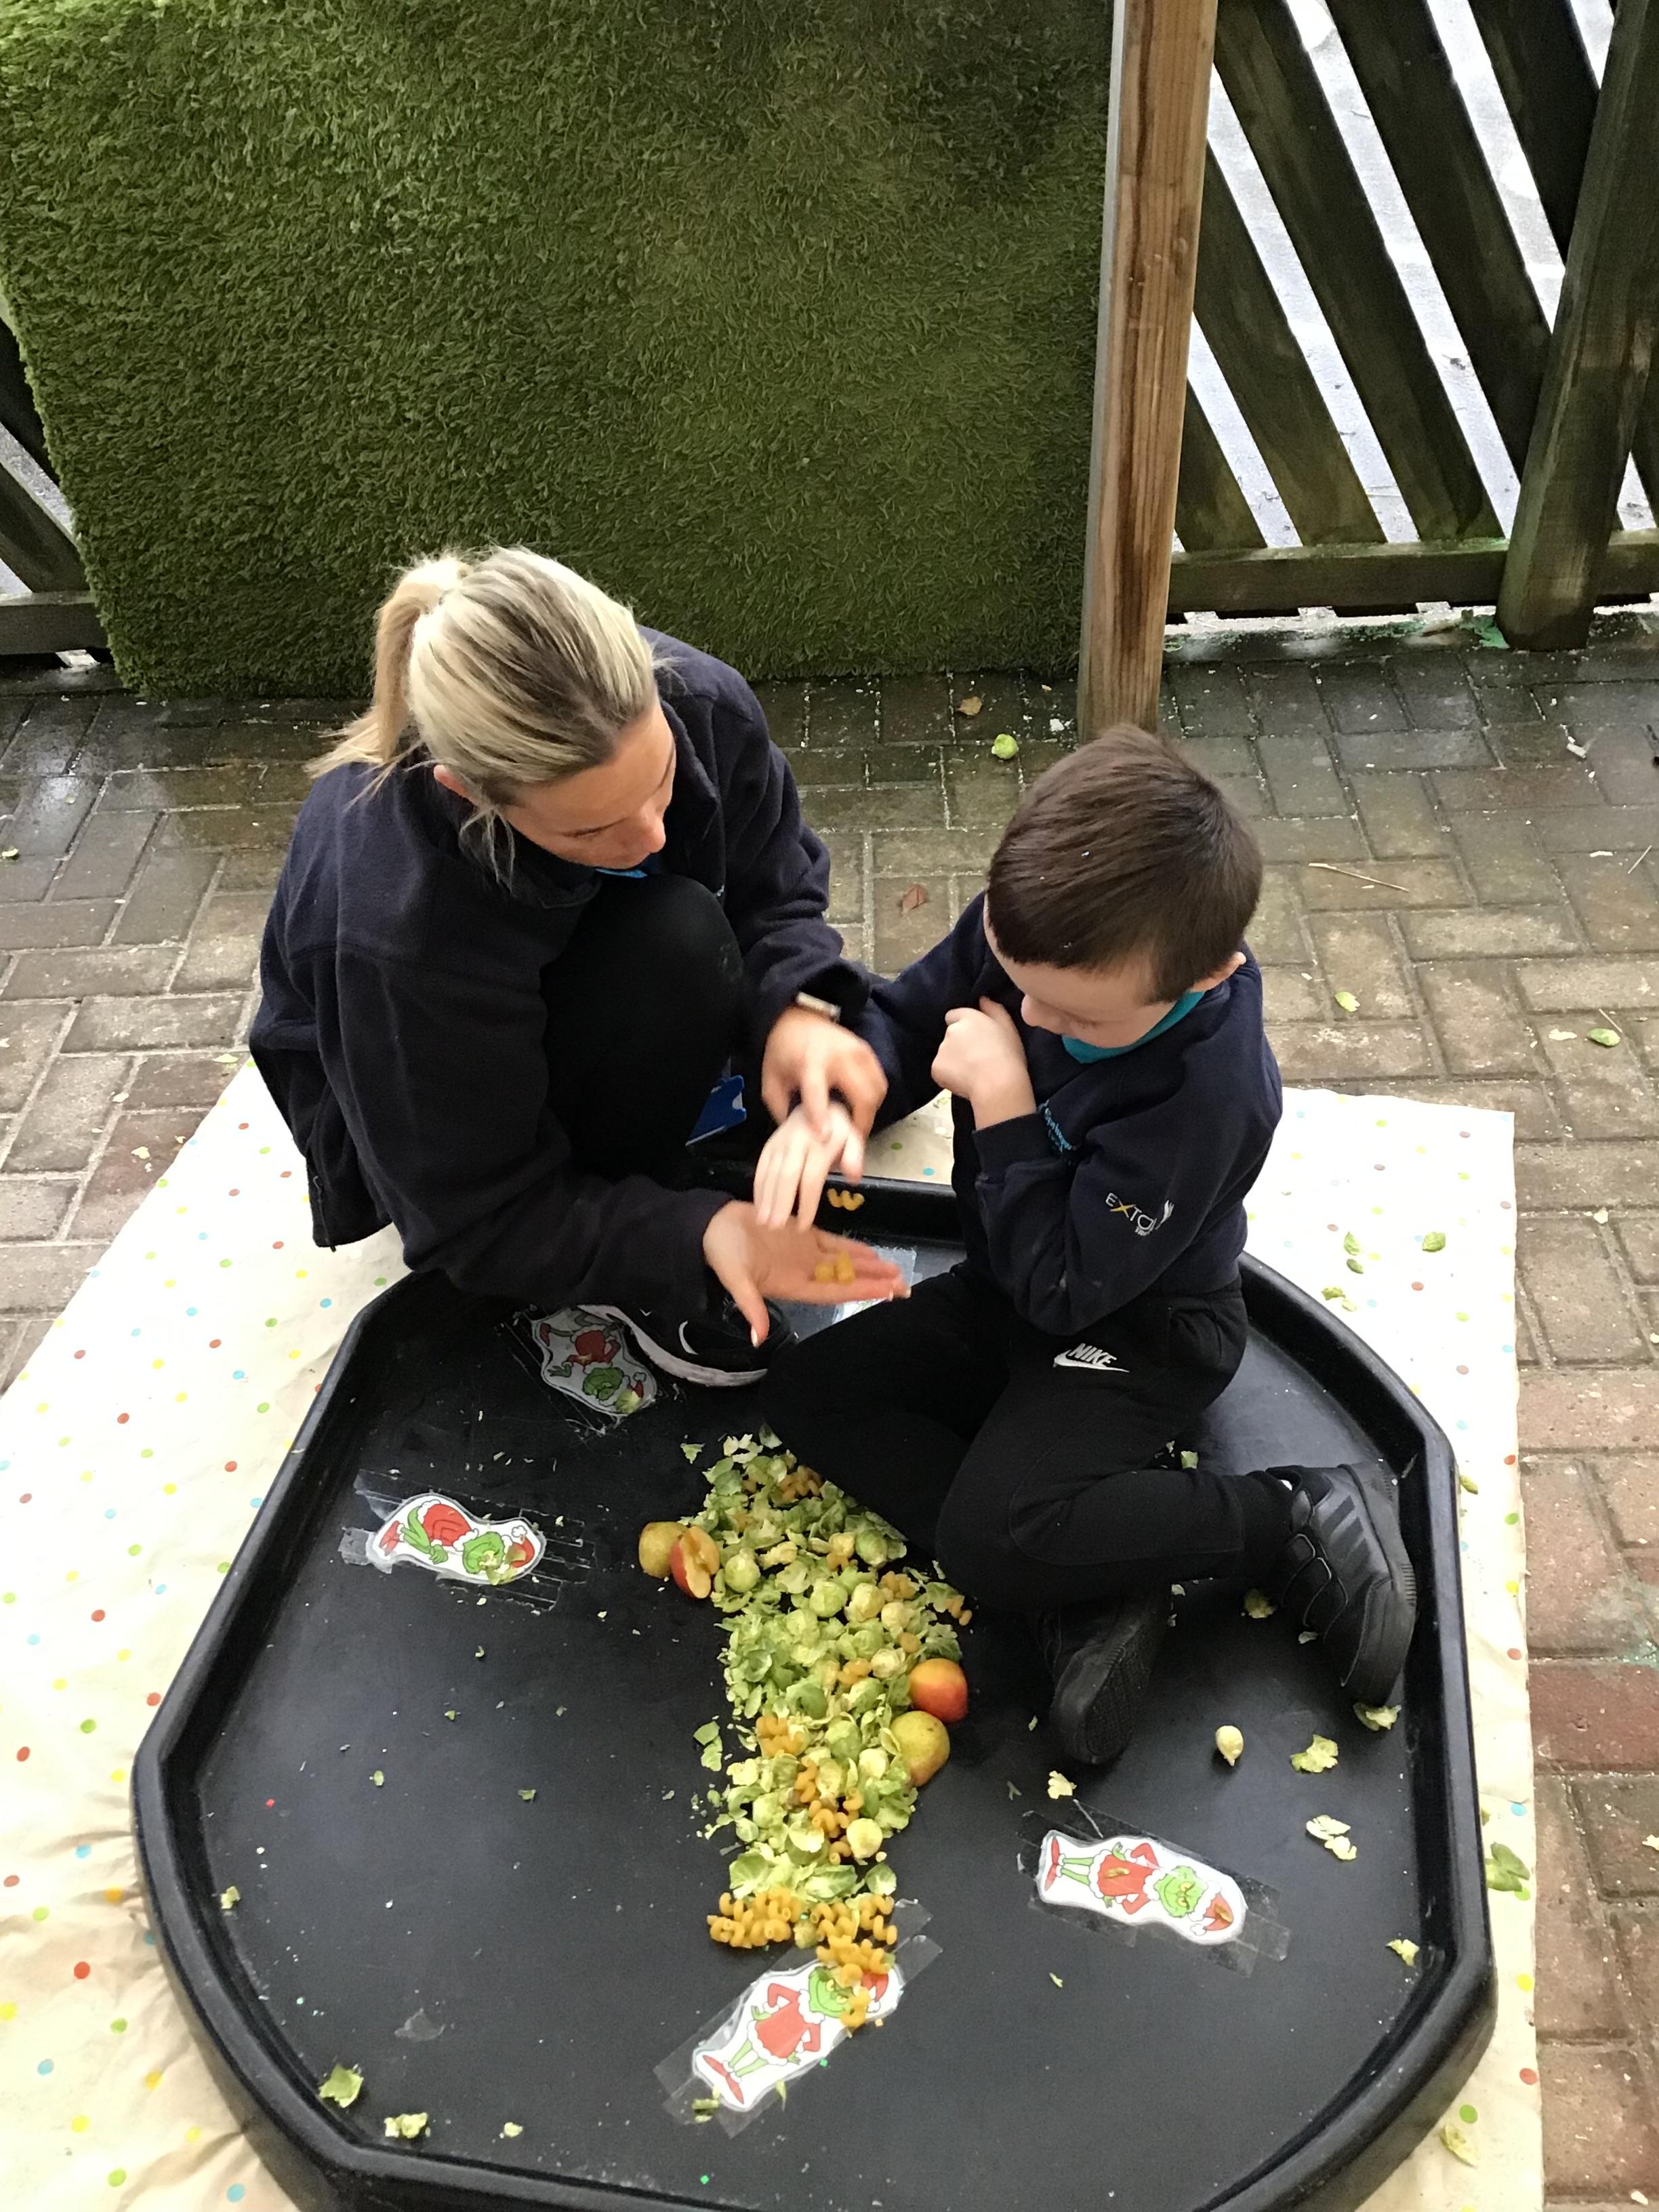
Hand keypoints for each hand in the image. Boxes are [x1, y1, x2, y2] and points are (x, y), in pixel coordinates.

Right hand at [703, 1200, 907, 1343]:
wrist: (712, 1225)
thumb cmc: (722, 1253)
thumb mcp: (736, 1280)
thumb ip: (751, 1307)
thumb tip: (758, 1338)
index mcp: (792, 1286)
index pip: (835, 1291)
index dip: (861, 1292)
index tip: (888, 1293)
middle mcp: (803, 1272)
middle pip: (845, 1279)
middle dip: (874, 1282)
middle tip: (904, 1284)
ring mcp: (804, 1254)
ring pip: (843, 1262)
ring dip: (868, 1266)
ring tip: (894, 1270)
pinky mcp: (801, 1234)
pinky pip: (832, 1243)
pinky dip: (851, 1248)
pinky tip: (871, 1252)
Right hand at [753, 1102, 862, 1228]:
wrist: (815, 1102)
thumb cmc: (836, 1129)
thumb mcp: (853, 1138)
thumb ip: (854, 1157)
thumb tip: (853, 1178)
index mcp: (819, 1143)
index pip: (811, 1177)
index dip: (807, 1203)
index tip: (803, 1225)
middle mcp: (796, 1143)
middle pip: (786, 1176)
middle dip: (780, 1202)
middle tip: (775, 1227)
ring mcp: (779, 1143)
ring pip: (770, 1173)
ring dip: (765, 1198)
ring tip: (763, 1222)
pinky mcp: (769, 1145)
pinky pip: (761, 1167)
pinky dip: (758, 1187)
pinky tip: (758, 1206)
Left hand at [761, 1005, 886, 1143]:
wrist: (801, 1018)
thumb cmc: (785, 1051)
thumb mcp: (772, 1080)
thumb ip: (782, 1108)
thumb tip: (800, 1136)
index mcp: (811, 1060)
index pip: (818, 1091)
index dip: (821, 1115)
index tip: (825, 1138)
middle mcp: (840, 1055)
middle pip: (862, 1097)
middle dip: (859, 1125)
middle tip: (849, 1141)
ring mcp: (860, 1052)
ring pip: (877, 1093)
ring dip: (868, 1114)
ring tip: (853, 1124)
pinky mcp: (869, 1053)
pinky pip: (880, 1084)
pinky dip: (873, 1101)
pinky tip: (858, 1107)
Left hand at [930, 997, 1034, 1127]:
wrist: (998, 1084)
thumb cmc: (1008, 1055)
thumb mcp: (1008, 1027)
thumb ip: (994, 1009)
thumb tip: (982, 999)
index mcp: (968, 1018)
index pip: (954, 1016)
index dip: (963, 1027)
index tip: (975, 1038)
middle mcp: (951, 1030)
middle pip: (950, 1036)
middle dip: (958, 1044)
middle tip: (976, 1058)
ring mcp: (941, 1050)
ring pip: (945, 1053)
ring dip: (954, 1060)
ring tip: (973, 1072)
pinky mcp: (936, 1068)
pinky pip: (940, 1070)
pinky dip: (948, 1075)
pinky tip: (964, 1081)